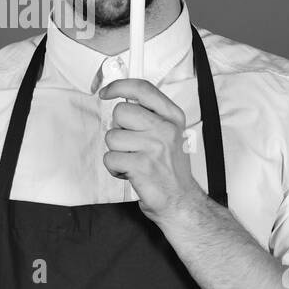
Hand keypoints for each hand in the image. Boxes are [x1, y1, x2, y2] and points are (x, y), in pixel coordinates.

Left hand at [98, 78, 205, 224]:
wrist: (181, 202)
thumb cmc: (171, 170)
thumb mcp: (169, 135)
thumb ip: (150, 116)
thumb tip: (121, 99)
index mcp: (172, 118)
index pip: (142, 89)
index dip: (119, 86)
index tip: (106, 92)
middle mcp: (165, 129)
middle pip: (121, 112)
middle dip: (119, 129)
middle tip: (131, 145)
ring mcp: (154, 147)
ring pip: (112, 137)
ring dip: (117, 152)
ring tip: (133, 161)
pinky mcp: (142, 165)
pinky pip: (110, 158)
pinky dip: (115, 169)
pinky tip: (130, 173)